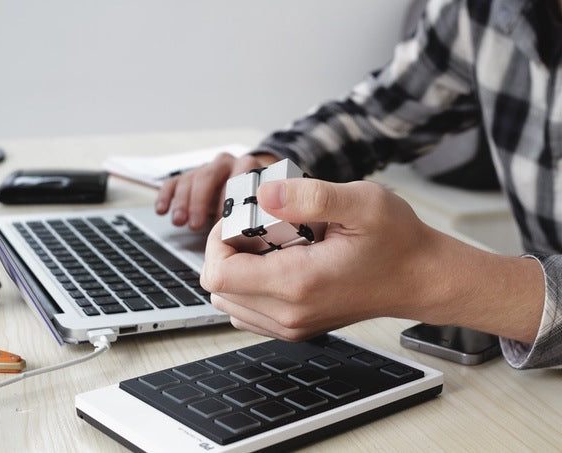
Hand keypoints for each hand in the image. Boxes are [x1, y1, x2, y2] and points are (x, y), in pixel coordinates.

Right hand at [155, 152, 278, 229]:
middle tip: (196, 224)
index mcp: (248, 167)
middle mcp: (226, 164)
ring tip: (180, 222)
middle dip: (200, 202)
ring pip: (190, 179)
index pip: (237, 177)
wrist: (250, 187)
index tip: (223, 220)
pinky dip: (166, 196)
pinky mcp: (189, 176)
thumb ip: (266, 210)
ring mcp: (206, 169)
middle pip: (208, 176)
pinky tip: (162, 210)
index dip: (228, 199)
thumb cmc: (258, 202)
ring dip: (182, 202)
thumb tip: (261, 224)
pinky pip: (174, 182)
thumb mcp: (266, 205)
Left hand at [200, 178, 433, 340]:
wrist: (421, 278)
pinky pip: (249, 312)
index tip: (241, 219)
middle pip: (219, 289)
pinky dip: (249, 287)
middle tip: (257, 227)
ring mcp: (292, 326)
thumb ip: (309, 196)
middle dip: (226, 252)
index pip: (218, 274)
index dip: (217, 241)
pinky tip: (275, 262)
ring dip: (237, 270)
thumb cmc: (397, 241)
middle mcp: (289, 314)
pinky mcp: (296, 328)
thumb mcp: (362, 202)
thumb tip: (263, 194)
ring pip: (230, 303)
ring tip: (268, 244)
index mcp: (297, 284)